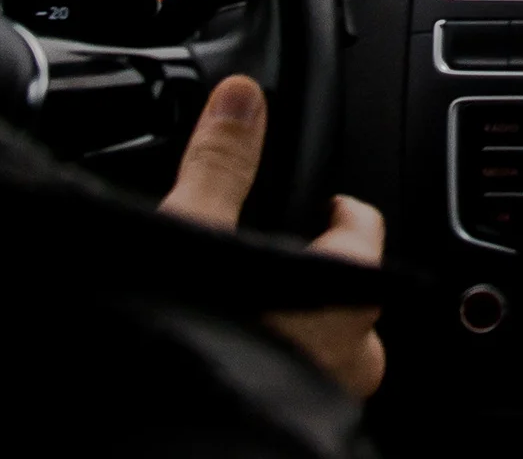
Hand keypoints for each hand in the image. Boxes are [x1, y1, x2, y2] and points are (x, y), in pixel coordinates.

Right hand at [160, 74, 386, 399]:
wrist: (160, 445)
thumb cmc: (188, 356)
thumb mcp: (193, 239)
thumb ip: (222, 166)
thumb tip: (241, 98)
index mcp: (345, 287)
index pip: (363, 224)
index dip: (334, 207)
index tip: (311, 200)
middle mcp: (353, 351)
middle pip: (350, 288)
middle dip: (315, 274)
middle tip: (265, 262)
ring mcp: (332, 396)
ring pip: (331, 346)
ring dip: (299, 327)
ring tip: (243, 313)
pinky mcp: (295, 431)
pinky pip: (303, 386)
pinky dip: (277, 367)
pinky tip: (231, 361)